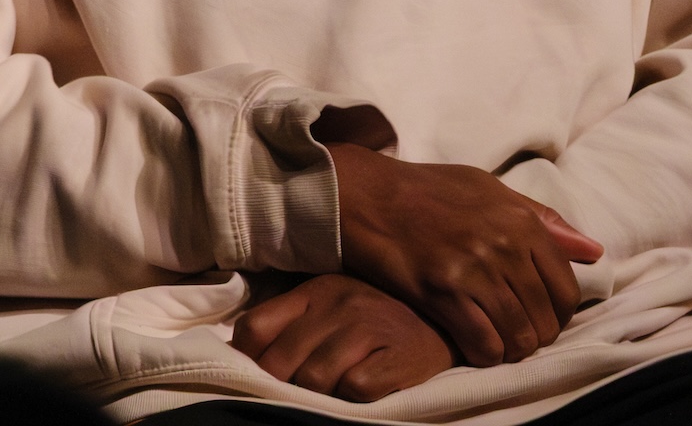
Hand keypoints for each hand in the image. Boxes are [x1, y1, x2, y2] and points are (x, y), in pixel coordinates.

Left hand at [233, 274, 453, 401]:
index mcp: (314, 291)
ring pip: (315, 380)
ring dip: (316, 397)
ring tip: (328, 394)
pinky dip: (351, 400)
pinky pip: (355, 389)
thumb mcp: (330, 305)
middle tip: (292, 395)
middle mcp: (338, 306)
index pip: (255, 326)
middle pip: (281, 361)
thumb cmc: (374, 318)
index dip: (248, 358)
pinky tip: (360, 393)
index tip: (254, 375)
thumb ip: (291, 322)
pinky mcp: (396, 357)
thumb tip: (248, 356)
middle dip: (281, 386)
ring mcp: (368, 330)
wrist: (443, 322)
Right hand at [328, 143, 602, 367]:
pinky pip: (483, 344)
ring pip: (518, 337)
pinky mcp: (442, 291)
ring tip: (493, 341)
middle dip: (533, 335)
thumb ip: (542, 220)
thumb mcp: (488, 189)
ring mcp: (474, 270)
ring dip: (509, 349)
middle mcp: (505, 246)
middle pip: (545, 320)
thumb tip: (593, 251)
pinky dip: (483, 354)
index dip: (556, 314)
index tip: (536, 316)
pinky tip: (470, 343)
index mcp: (522, 221)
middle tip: (511, 332)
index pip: (566, 290)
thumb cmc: (426, 190)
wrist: (364, 193)